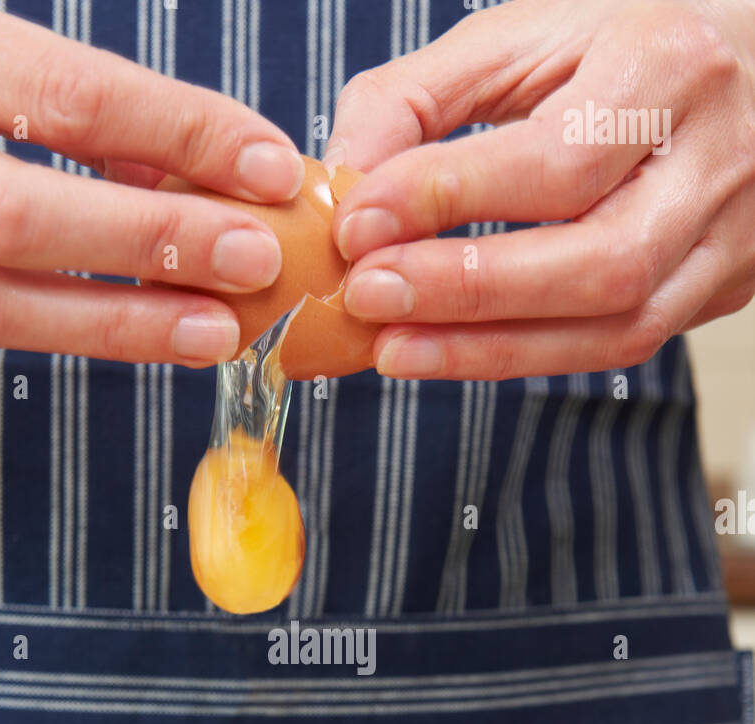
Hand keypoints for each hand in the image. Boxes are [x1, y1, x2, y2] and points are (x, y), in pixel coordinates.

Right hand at [0, 0, 305, 363]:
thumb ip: (59, 100)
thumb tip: (194, 176)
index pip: (62, 93)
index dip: (178, 133)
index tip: (270, 164)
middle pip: (16, 213)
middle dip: (150, 245)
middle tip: (254, 259)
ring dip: (114, 324)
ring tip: (215, 330)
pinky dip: (58, 333)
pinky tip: (136, 331)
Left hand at [327, 0, 754, 379]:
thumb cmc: (626, 42)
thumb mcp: (527, 34)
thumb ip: (420, 97)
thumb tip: (341, 177)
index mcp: (669, 67)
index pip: (558, 157)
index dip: (449, 199)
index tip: (357, 224)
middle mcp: (716, 160)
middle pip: (600, 260)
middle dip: (470, 288)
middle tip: (368, 296)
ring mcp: (730, 236)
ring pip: (618, 324)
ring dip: (491, 349)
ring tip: (393, 348)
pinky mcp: (720, 287)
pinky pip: (623, 344)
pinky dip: (529, 355)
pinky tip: (453, 353)